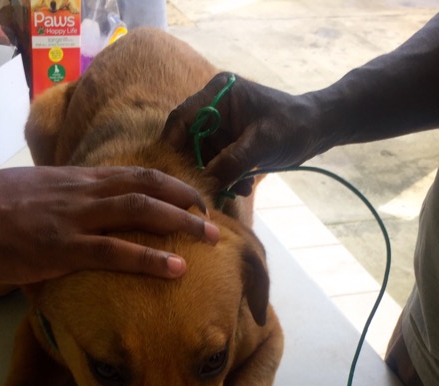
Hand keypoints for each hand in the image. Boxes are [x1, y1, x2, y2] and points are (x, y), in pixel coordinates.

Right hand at [0, 165, 219, 284]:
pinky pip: (115, 252)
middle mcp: (79, 191)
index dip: (166, 183)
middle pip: (145, 187)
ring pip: (139, 212)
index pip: (131, 174)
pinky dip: (150, 259)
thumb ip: (53, 209)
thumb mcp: (25, 199)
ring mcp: (72, 218)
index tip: (190, 195)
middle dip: (185, 199)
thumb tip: (66, 229)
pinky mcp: (60, 248)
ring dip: (180, 223)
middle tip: (212, 214)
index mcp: (72, 179)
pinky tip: (176, 270)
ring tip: (209, 237)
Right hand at [162, 72, 324, 191]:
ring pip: (200, 158)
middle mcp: (212, 109)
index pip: (182, 117)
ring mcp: (218, 128)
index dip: (172, 144)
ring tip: (238, 188)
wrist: (317, 130)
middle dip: (197, 167)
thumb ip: (233, 161)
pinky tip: (243, 187)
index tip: (172, 171)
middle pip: (187, 142)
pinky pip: (214, 166)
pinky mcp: (225, 144)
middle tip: (206, 189)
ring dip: (215, 178)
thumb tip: (205, 183)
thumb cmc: (293, 125)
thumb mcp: (263, 143)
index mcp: (219, 93)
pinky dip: (225, 179)